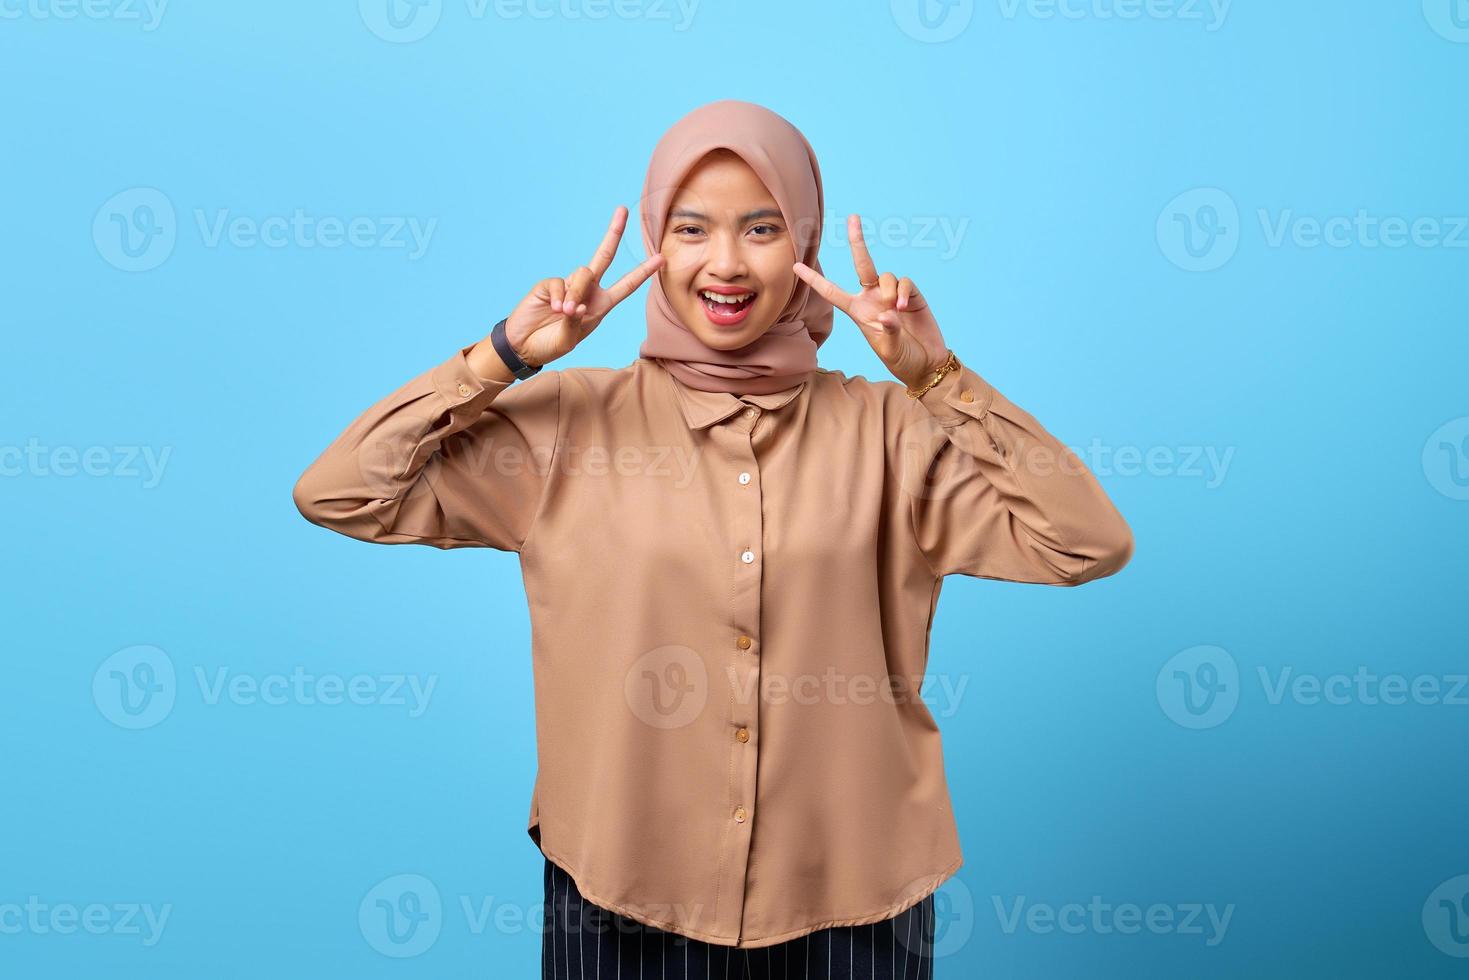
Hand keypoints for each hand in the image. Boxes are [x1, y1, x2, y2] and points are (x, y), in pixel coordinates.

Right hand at [502, 206, 665, 368]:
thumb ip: (576, 322)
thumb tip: (578, 304)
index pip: (627, 285)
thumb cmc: (550, 345)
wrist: (524, 346)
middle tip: (622, 209)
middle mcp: (587, 290)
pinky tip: (555, 309)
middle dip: (614, 233)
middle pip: (604, 256)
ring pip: (583, 273)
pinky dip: (560, 296)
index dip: (643, 272)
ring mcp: (568, 285)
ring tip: (565, 312)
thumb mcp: (569, 339)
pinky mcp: (549, 284)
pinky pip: (559, 282)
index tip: (661, 258)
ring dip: (577, 293)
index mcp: (601, 304)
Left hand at [792, 214, 950, 390]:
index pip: (832, 292)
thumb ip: (888, 332)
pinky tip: (904, 307)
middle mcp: (872, 298)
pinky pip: (905, 283)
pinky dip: (904, 292)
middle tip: (853, 218)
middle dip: (857, 240)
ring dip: (890, 290)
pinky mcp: (911, 295)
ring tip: (896, 310)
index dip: (814, 280)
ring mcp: (892, 295)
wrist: (925, 363)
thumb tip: (889, 313)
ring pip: (886, 276)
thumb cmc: (901, 359)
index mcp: (857, 311)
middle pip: (862, 264)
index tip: (796, 267)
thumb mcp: (889, 350)